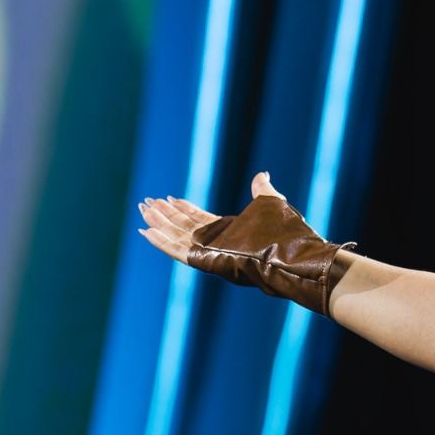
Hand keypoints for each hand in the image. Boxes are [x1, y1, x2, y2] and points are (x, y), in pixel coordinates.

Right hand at [136, 170, 285, 263]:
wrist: (291, 254)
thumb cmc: (285, 232)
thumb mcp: (271, 203)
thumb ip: (261, 189)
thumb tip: (262, 174)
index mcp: (229, 230)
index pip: (198, 218)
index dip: (182, 208)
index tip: (167, 198)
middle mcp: (216, 241)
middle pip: (183, 225)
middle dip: (164, 214)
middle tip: (145, 202)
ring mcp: (209, 251)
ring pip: (176, 235)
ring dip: (159, 223)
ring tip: (143, 211)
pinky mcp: (205, 260)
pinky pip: (177, 250)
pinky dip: (161, 241)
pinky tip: (146, 231)